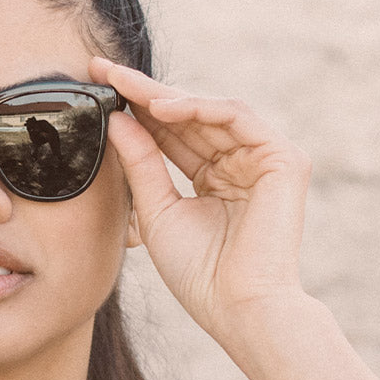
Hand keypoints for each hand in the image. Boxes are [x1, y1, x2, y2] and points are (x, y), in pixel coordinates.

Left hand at [91, 56, 379, 379]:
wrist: (238, 310)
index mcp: (212, 178)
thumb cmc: (200, 274)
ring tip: (127, 87)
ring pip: (211, 110)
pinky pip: (237, 117)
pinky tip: (164, 106)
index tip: (96, 85)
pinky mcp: (283, 160)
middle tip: (104, 69)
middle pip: (188, 116)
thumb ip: (140, 164)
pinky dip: (201, 107)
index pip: (170, 133)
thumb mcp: (157, 212)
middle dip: (144, 92)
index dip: (135, 109)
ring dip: (167, 96)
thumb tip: (117, 119)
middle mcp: (239, 163)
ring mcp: (264, 159)